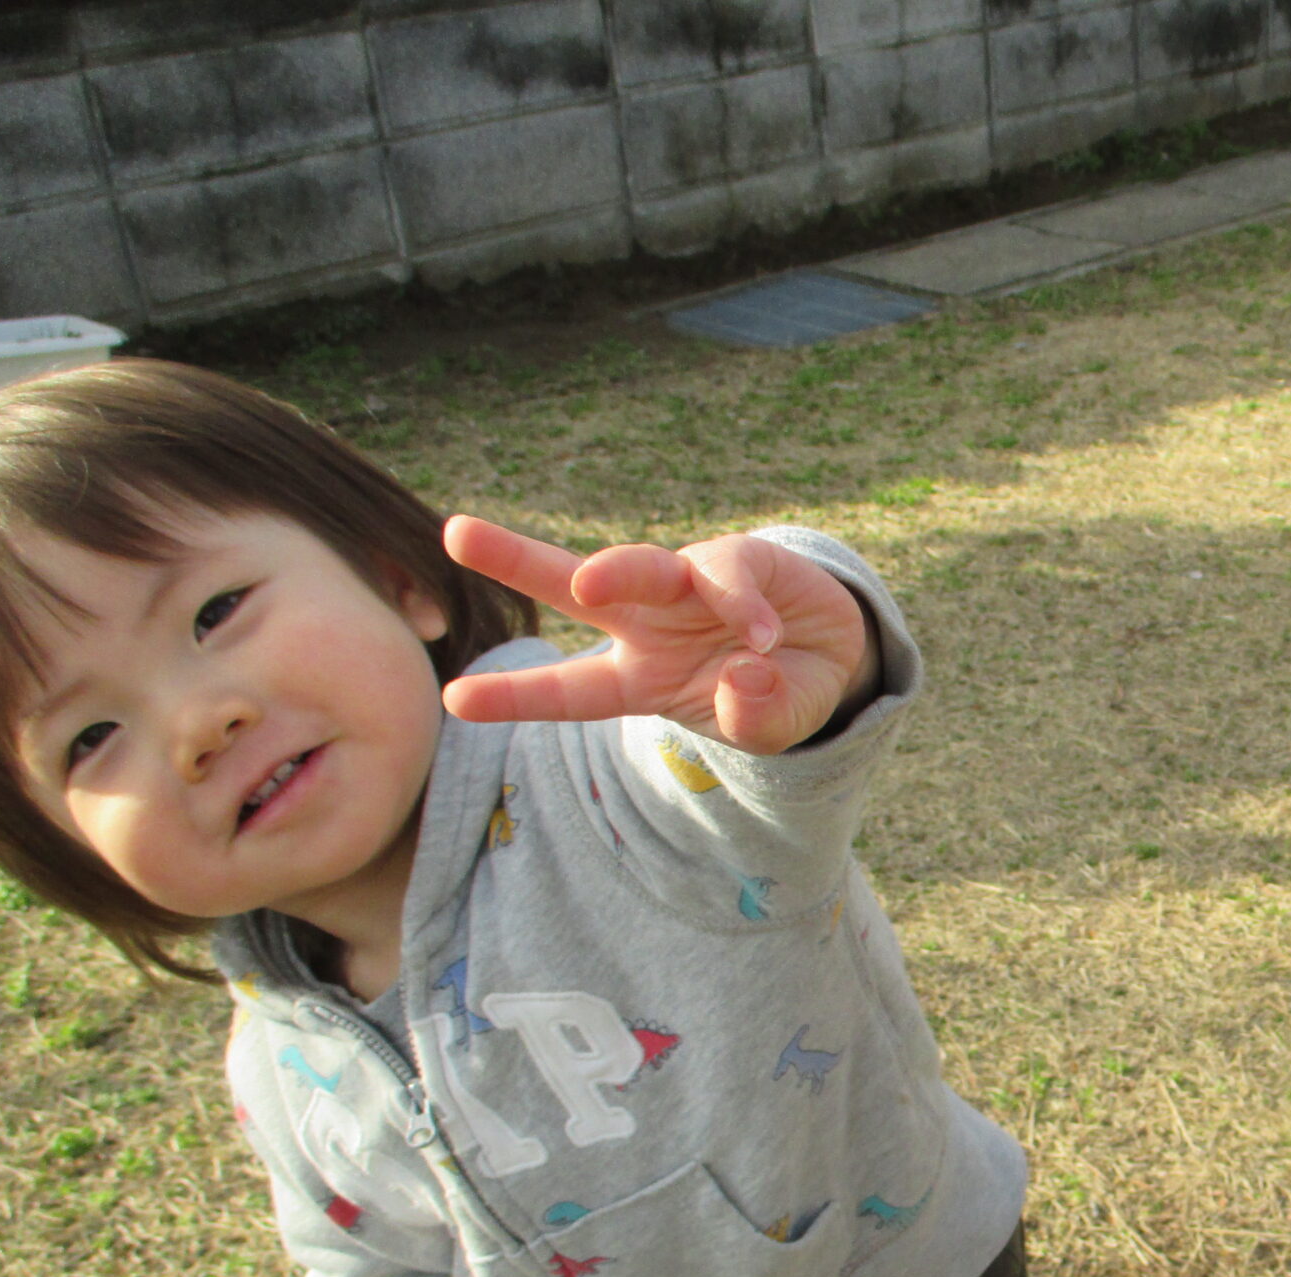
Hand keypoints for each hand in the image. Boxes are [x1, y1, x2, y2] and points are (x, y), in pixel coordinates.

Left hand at [438, 518, 880, 753]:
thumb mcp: (768, 730)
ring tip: (588, 583)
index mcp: (638, 678)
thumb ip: (753, 719)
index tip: (453, 699)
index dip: (515, 694)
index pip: (569, 688)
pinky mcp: (739, 559)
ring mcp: (689, 586)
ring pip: (641, 564)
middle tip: (456, 534)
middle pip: (574, 587)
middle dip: (515, 559)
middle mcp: (649, 623)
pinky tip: (764, 635)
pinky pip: (730, 576)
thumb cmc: (778, 696)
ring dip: (611, 568)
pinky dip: (743, 606)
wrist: (837, 658)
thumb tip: (742, 674)